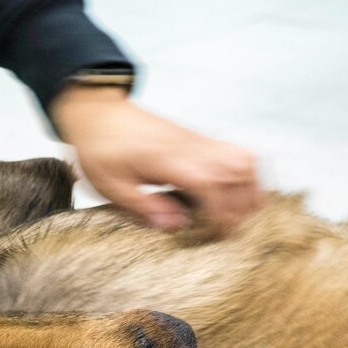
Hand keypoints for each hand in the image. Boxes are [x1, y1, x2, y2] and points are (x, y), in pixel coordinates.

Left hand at [51, 86, 261, 236]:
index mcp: (168, 160)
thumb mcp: (111, 186)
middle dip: (239, 208)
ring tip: (236, 215)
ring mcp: (198, 140)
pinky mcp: (199, 139)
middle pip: (238, 173)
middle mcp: (191, 147)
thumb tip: (177, 227)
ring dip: (249, 190)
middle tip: (223, 231)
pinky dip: (246, 174)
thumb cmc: (99, 149)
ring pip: (245, 160)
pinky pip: (237, 152)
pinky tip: (234, 193)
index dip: (218, 215)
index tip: (212, 235)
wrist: (99, 113)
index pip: (210, 187)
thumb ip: (144, 207)